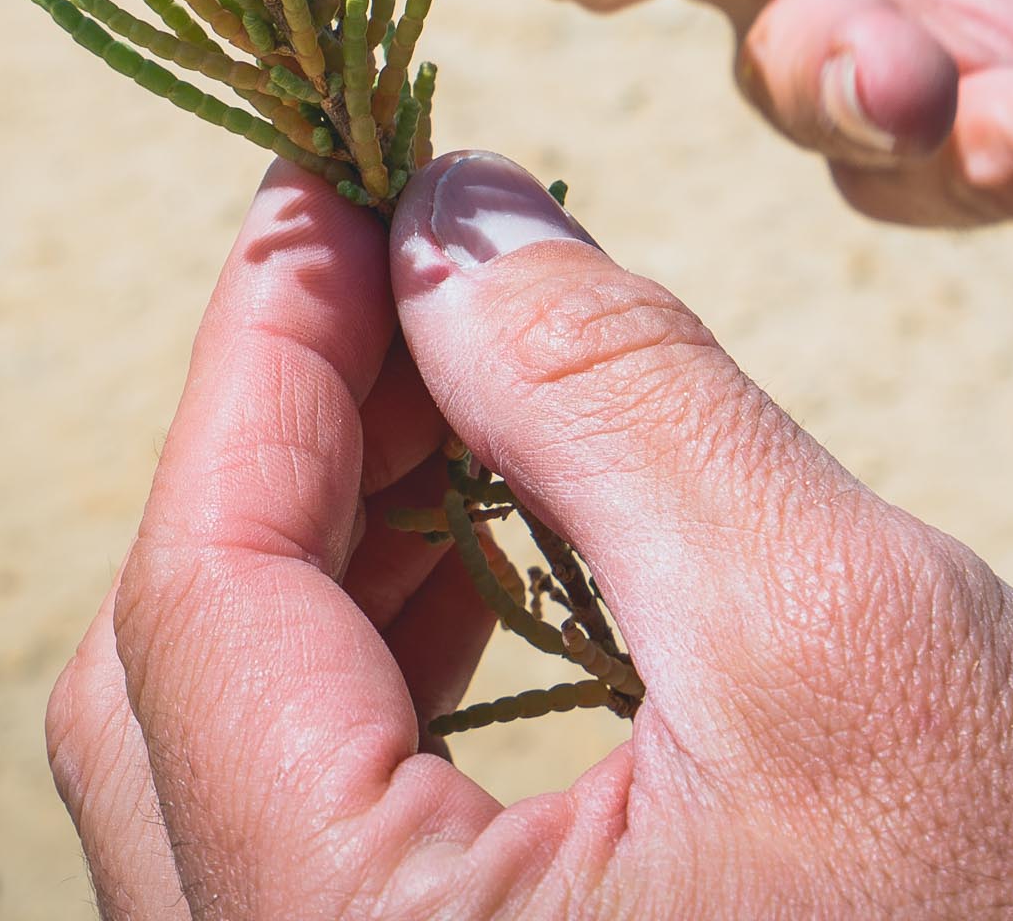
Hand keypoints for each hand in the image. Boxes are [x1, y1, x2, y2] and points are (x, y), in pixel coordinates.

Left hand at [48, 153, 1012, 918]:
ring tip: (472, 389)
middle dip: (285, 440)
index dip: (259, 356)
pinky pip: (336, 828)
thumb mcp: (839, 624)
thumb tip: (446, 214)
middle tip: (411, 265)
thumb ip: (612, 398)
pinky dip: (399, 657)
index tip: (334, 183)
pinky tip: (505, 554)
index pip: (197, 608)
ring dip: (339, 540)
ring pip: (241, 753)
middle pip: (172, 689)